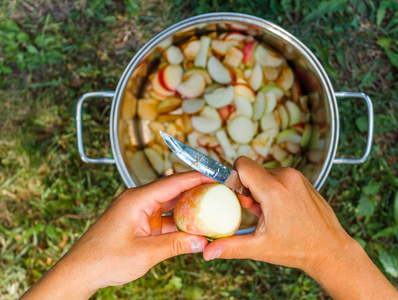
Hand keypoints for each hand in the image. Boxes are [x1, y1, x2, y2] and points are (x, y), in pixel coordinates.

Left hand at [21, 171, 213, 299]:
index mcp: (137, 199)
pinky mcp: (139, 223)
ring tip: (212, 209)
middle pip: (173, 190)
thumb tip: (202, 242)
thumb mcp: (145, 253)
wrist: (80, 271)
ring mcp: (139, 212)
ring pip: (170, 204)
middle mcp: (138, 200)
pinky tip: (194, 228)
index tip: (216, 176)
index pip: (173, 182)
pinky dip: (179, 222)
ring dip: (189, 208)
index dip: (197, 177)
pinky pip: (164, 218)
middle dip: (197, 191)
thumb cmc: (104, 259)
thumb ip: (176, 245)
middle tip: (219, 192)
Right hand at [203, 157, 397, 299]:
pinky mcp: (303, 180)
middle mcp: (287, 178)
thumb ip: (230, 246)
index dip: (234, 178)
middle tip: (256, 211)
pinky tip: (281, 208)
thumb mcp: (260, 248)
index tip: (238, 197)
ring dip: (261, 188)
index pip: (242, 164)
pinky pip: (280, 175)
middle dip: (247, 188)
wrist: (330, 249)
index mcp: (274, 190)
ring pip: (266, 172)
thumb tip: (207, 252)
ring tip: (269, 211)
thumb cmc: (299, 248)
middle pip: (252, 170)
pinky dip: (274, 188)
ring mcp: (297, 177)